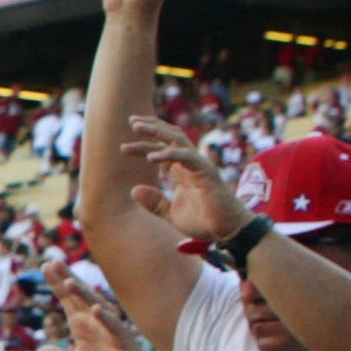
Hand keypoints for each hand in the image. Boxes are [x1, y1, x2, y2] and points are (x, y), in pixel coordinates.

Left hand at [36, 256, 161, 350]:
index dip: (57, 283)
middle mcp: (94, 321)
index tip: (46, 266)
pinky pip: (112, 326)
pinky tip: (95, 309)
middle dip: (66, 279)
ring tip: (69, 282)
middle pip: (79, 296)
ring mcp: (108, 328)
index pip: (67, 300)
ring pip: (95, 306)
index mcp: (81, 325)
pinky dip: (104, 318)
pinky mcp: (122, 340)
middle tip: (53, 262)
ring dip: (83, 294)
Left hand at [124, 115, 251, 244]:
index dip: (144, 146)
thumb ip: (154, 202)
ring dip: (157, 131)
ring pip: (177, 140)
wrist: (226, 230)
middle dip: (151, 128)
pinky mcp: (206, 172)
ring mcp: (199, 165)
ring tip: (137, 127)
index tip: (124, 147)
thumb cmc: (203, 221)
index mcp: (181, 171)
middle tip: (131, 120)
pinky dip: (169, 155)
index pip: (161, 151)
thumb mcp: (170, 213)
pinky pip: (186, 157)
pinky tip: (151, 158)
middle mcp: (190, 164)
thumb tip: (133, 190)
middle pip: (169, 138)